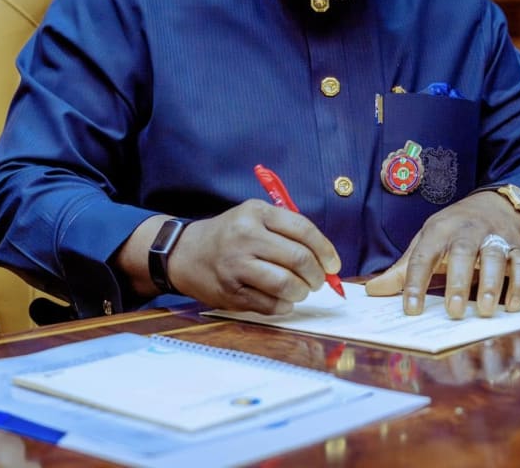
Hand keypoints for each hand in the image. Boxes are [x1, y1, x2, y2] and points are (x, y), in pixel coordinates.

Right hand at [169, 199, 340, 314]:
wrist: (186, 253)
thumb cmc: (230, 235)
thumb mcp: (255, 217)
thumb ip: (289, 231)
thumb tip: (327, 261)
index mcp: (256, 213)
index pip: (303, 230)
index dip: (325, 250)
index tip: (333, 264)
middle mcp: (245, 237)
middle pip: (298, 259)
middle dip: (316, 275)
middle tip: (318, 280)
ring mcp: (236, 266)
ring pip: (285, 284)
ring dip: (301, 291)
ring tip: (300, 290)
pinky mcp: (230, 292)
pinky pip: (269, 304)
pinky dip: (284, 306)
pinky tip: (283, 300)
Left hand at [364, 190, 519, 318]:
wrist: (491, 205)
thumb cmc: (451, 231)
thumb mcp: (425, 242)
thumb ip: (402, 269)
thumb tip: (372, 291)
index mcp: (439, 231)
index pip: (423, 256)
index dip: (415, 283)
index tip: (411, 310)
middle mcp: (467, 231)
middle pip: (463, 253)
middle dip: (459, 282)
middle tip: (453, 312)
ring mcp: (494, 237)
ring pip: (496, 256)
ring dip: (492, 283)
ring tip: (485, 310)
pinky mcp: (516, 246)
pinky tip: (513, 305)